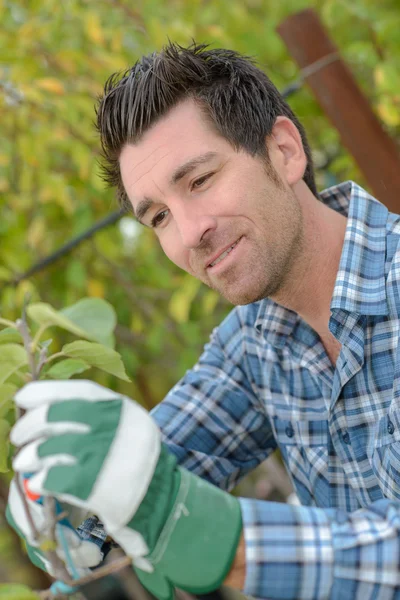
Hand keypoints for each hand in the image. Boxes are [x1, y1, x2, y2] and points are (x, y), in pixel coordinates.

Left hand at [11, 380, 241, 599]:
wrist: (160, 500)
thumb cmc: (133, 459)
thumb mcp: (126, 425)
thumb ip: (95, 412)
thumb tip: (43, 405)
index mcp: (121, 409)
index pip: (78, 391)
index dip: (45, 391)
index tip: (23, 397)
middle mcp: (115, 428)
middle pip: (56, 417)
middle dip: (29, 425)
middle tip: (18, 435)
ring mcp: (106, 458)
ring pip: (49, 449)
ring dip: (29, 456)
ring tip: (24, 462)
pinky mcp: (97, 489)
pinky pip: (53, 480)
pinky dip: (40, 480)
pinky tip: (38, 482)